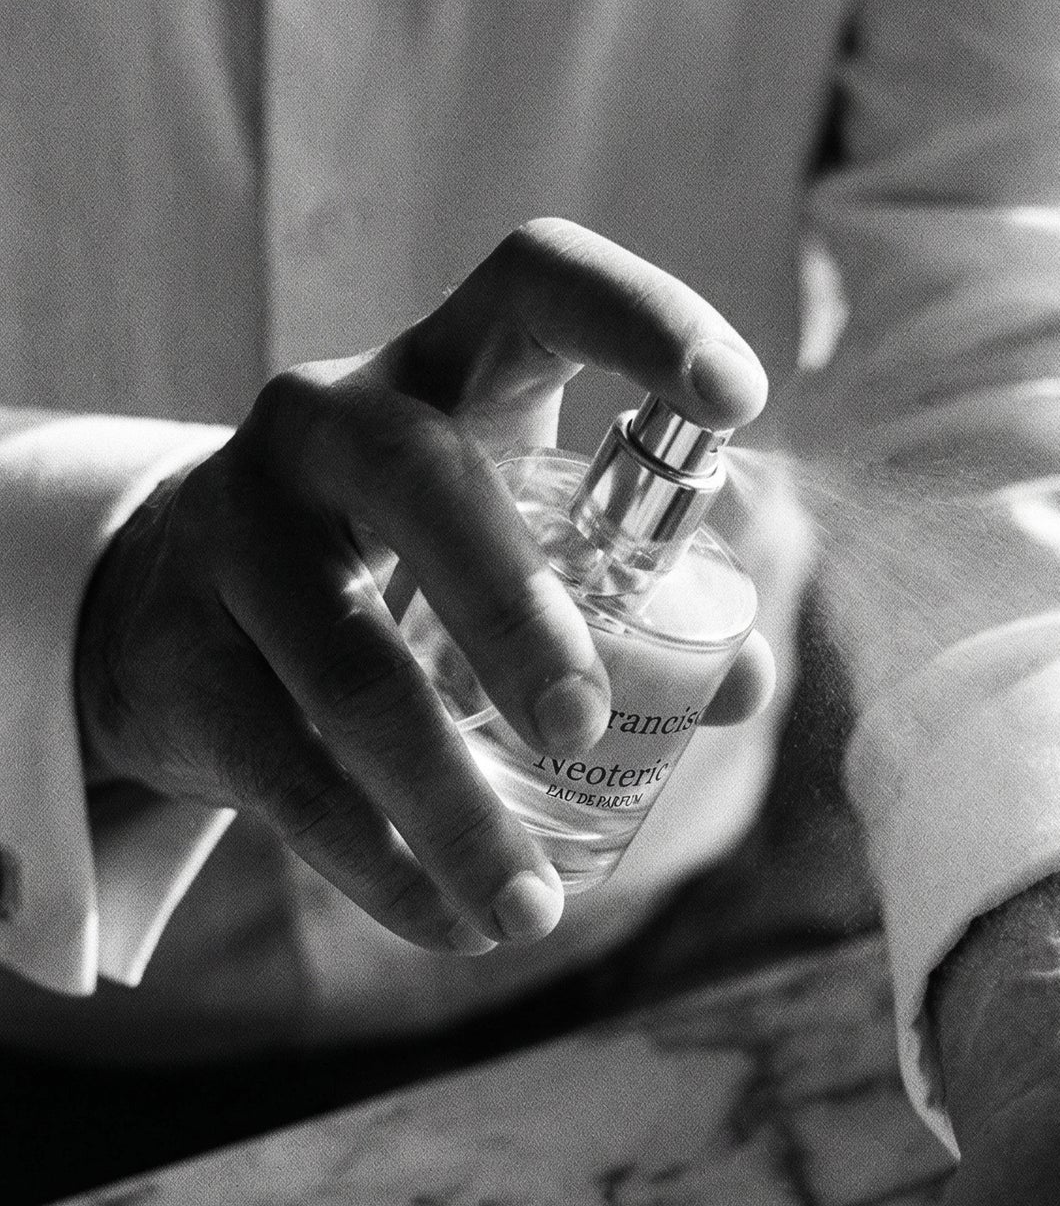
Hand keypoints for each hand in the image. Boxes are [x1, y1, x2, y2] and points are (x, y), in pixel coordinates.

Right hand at [75, 220, 773, 951]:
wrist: (173, 615)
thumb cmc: (398, 567)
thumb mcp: (509, 547)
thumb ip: (633, 599)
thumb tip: (739, 686)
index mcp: (445, 369)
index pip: (539, 282)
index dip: (643, 320)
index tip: (734, 400)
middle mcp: (327, 422)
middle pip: (418, 480)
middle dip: (510, 604)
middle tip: (582, 722)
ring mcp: (239, 533)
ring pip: (348, 666)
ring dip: (448, 802)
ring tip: (530, 912)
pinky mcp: (183, 656)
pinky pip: (286, 772)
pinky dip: (378, 864)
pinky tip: (450, 923)